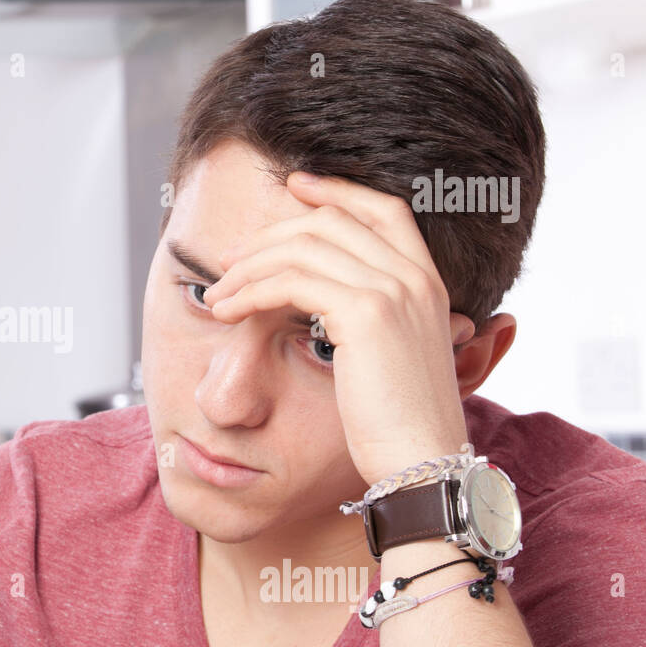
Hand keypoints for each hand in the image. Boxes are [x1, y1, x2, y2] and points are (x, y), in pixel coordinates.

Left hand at [202, 172, 472, 486]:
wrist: (421, 462)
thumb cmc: (397, 424)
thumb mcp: (390, 358)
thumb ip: (370, 320)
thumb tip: (325, 305)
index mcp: (428, 281)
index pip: (383, 209)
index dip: (337, 190)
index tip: (294, 184)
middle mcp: (415, 276)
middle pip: (330, 222)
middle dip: (270, 235)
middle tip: (228, 260)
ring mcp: (394, 290)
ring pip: (302, 248)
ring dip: (248, 268)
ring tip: (217, 294)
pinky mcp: (365, 313)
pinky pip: (290, 282)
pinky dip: (250, 291)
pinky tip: (226, 310)